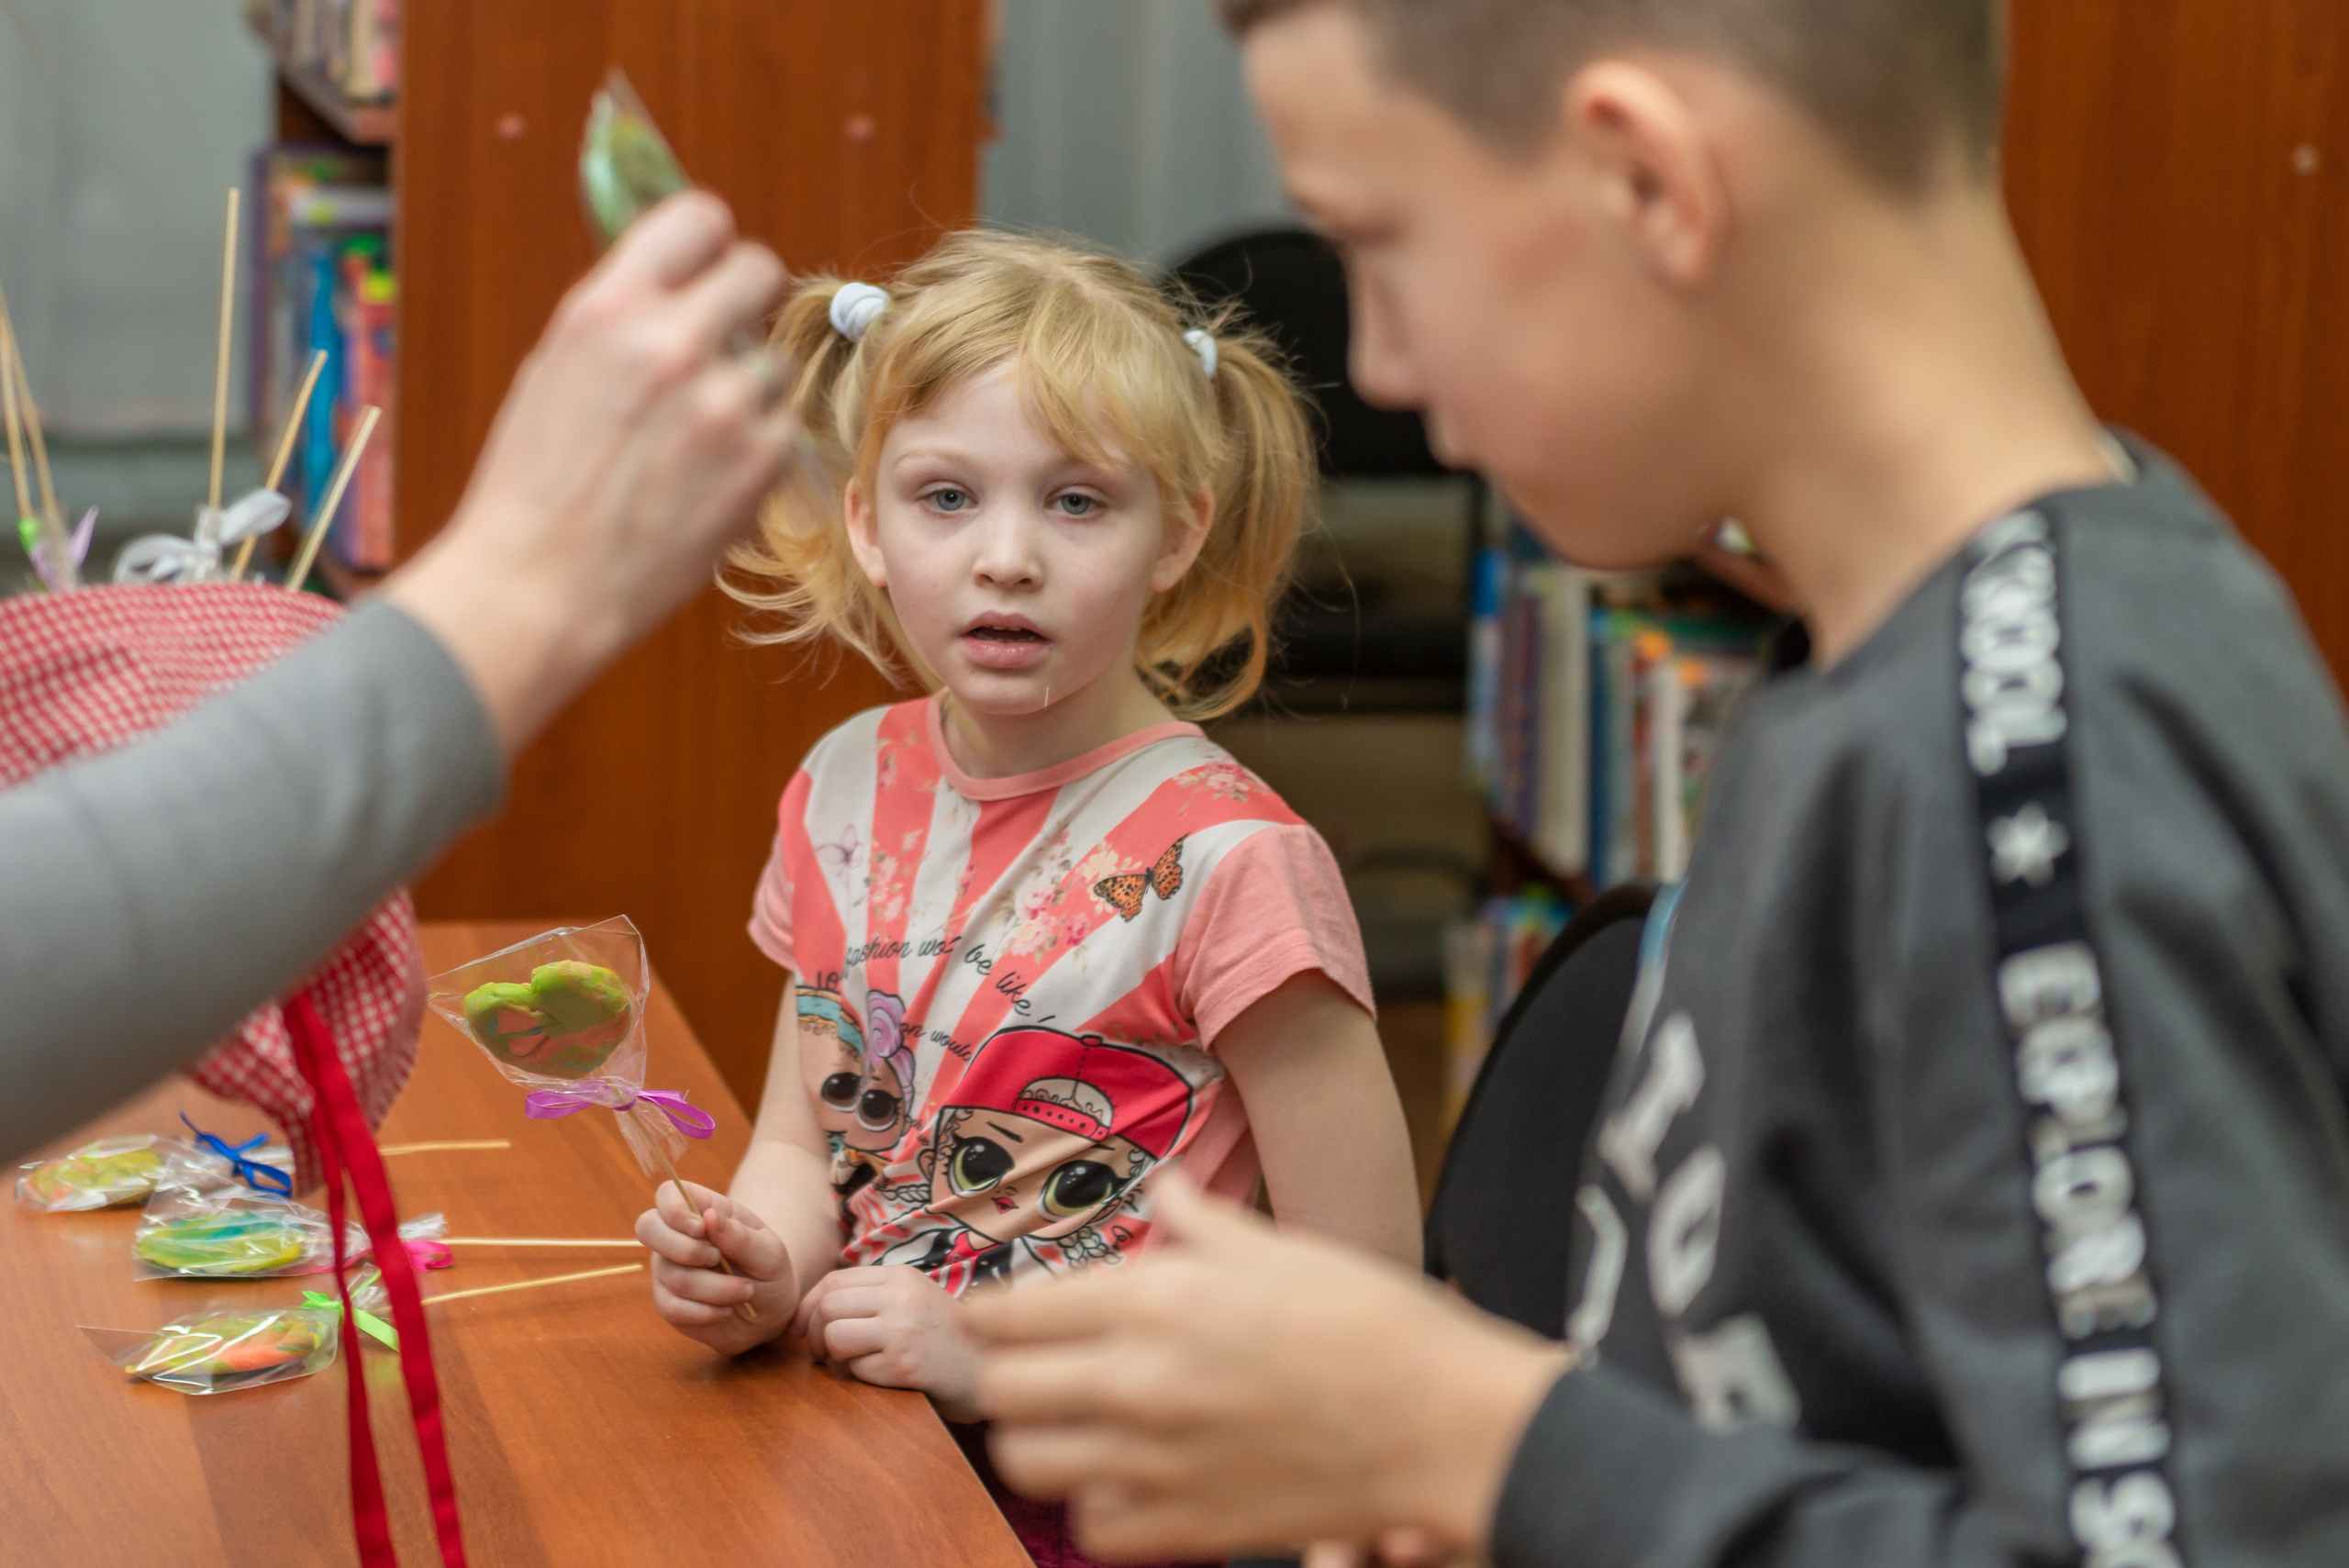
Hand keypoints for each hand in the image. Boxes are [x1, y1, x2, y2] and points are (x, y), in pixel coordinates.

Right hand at [387, 190, 798, 753]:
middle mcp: (671, 346)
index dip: (708, 241)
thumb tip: (676, 274)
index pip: (698, 218)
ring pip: (771, 361)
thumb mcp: (557, 367)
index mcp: (608, 309)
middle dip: (745, 296)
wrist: (540, 585)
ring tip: (692, 434)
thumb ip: (622, 316)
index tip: (707, 263)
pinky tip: (706, 475)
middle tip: (724, 333)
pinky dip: (757, 445)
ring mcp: (724, 407)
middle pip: (759, 269)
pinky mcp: (760, 465)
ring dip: (746, 387)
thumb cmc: (534, 482)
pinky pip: (782, 426)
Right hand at [637, 1179, 797, 1354]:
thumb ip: (740, 1236)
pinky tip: (725, 1310)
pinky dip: (705, 1312)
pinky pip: (671, 1307)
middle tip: (719, 1259)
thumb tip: (709, 1217)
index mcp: (703, 1210)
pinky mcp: (667, 1302)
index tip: (701, 1229)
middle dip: (685, 1249)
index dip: (674, 1209)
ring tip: (745, 1290)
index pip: (668, 1194)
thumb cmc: (769, 1270)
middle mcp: (677, 1236)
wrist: (769, 1309)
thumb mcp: (769, 1252)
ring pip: (672, 1276)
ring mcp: (668, 1269)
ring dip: (716, 1288)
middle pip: (647, 1227)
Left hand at [792, 1264, 980, 1414]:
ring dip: (832, 1357)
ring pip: (834, 1336)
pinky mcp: (904, 1367)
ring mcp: (903, 1331)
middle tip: (822, 1353)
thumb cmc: (948, 1337)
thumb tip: (813, 1309)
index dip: (808, 1306)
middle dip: (813, 1334)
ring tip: (848, 1364)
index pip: (834, 1280)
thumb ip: (874, 1295)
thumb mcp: (916, 1298)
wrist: (992, 1367)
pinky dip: (858, 1378)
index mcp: (902, 1276)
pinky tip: (878, 1377)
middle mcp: (901, 1297)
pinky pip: (855, 1370)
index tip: (800, 1328)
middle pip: (828, 1307)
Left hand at [965, 1175, 1572, 1563]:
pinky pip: (1090, 1526)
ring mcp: (1157, 1462)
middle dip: (1002, 1372)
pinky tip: (1125, 1474)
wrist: (1446, 1422)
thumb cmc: (1372, 1321)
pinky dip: (1094, 1502)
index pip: (1012, 1312)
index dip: (984, 1313)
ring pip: (1025, 1462)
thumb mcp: (1280, 1247)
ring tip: (1068, 1420)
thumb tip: (1162, 1191)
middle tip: (1028, 1364)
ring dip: (1035, 1438)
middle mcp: (1138, 1380)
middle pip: (1000, 1388)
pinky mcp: (1188, 1527)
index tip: (983, 1314)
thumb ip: (1198, 1222)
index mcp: (1157, 1298)